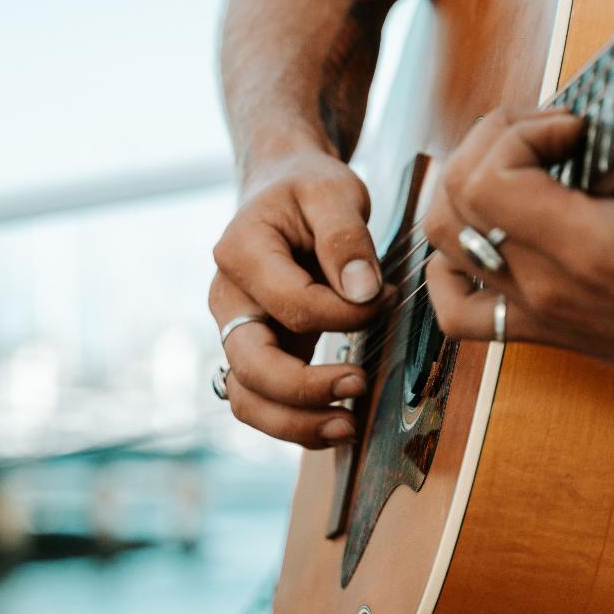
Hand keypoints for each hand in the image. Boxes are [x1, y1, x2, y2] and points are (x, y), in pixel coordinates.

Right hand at [209, 149, 394, 447]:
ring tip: (347, 426)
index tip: (385, 297)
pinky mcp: (256, 351)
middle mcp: (228, 299)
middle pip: (250, 365)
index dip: (345, 314)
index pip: (292, 303)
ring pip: (246, 398)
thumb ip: (346, 236)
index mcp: (240, 253)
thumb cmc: (308, 188)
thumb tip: (363, 292)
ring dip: (294, 423)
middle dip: (305, 388)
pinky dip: (295, 421)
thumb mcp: (332, 191)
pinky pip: (262, 401)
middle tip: (359, 385)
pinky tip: (337, 423)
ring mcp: (237, 330)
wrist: (281, 187)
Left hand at [424, 100, 613, 422]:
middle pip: (456, 200)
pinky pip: (458, 313)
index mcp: (585, 248)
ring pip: (446, 246)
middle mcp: (546, 286)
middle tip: (550, 133)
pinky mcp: (542, 332)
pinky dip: (450, 270)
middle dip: (491, 144)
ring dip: (465, 191)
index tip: (574, 128)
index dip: (519, 133)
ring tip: (520, 167)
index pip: (489, 178)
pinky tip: (482, 240)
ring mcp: (537, 313)